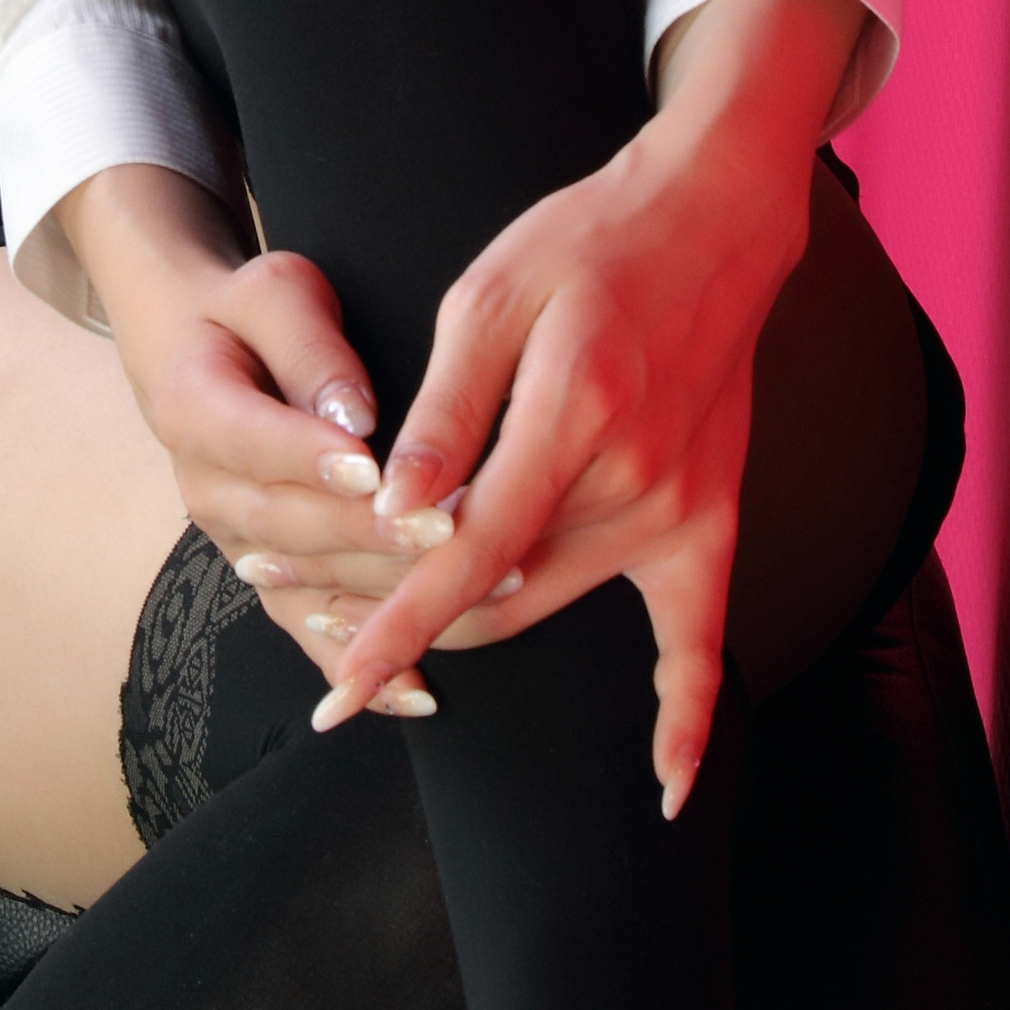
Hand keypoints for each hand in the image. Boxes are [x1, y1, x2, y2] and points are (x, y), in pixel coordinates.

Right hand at [53, 166, 465, 717]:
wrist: (206, 359)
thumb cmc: (254, 316)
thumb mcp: (273, 292)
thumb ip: (309, 345)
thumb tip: (352, 416)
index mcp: (189, 408)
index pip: (252, 438)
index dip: (311, 458)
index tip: (377, 468)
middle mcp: (204, 490)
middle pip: (287, 525)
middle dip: (372, 534)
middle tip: (452, 530)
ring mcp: (233, 545)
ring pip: (306, 586)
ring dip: (388, 597)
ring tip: (478, 585)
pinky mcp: (267, 581)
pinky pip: (308, 632)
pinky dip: (360, 666)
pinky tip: (419, 693)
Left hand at [308, 0, 865, 809]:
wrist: (713, 220)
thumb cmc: (586, 243)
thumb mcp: (489, 295)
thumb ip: (444, 409)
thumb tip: (396, 510)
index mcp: (571, 418)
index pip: (464, 555)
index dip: (393, 627)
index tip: (336, 689)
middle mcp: (632, 481)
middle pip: (495, 592)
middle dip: (391, 620)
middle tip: (297, 614)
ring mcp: (678, 507)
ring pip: (547, 604)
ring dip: (460, 633)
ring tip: (359, 633)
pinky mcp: (711, 514)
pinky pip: (702, 634)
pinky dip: (690, 715)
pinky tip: (668, 789)